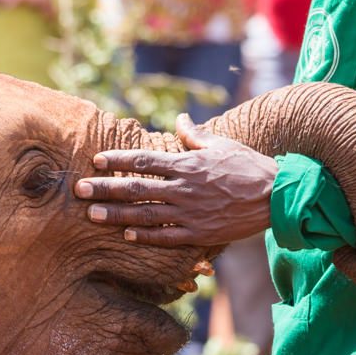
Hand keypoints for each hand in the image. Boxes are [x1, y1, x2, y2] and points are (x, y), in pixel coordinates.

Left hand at [74, 114, 278, 246]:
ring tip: (92, 214)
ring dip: (116, 214)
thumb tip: (180, 118)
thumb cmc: (249, 167)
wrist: (276, 196)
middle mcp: (184, 188)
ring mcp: (190, 212)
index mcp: (187, 163)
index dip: (117, 160)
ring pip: (145, 214)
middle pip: (136, 188)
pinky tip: (126, 235)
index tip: (96, 161)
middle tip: (79, 189)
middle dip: (105, 188)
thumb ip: (195, 134)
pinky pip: (167, 236)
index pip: (143, 160)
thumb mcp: (222, 144)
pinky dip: (145, 236)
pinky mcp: (200, 233)